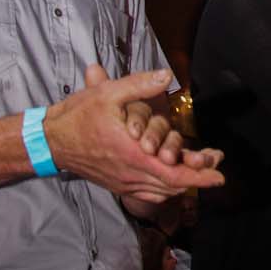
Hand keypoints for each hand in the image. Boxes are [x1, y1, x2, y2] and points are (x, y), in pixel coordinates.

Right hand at [44, 65, 223, 203]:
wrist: (51, 140)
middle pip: (173, 184)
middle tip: (216, 166)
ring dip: (184, 183)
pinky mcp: (118, 185)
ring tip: (202, 171)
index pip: (172, 172)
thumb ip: (139, 85)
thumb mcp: (107, 92)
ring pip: (162, 191)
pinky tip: (174, 181)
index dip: (198, 175)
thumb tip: (165, 75)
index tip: (219, 175)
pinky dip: (166, 189)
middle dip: (198, 177)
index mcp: (132, 153)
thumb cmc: (79, 116)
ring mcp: (124, 183)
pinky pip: (149, 193)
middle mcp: (130, 173)